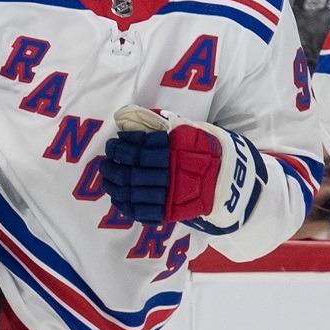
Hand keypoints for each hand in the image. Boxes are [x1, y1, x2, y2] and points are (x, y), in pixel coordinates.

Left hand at [99, 106, 259, 227]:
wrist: (226, 181)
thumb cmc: (203, 153)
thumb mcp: (188, 132)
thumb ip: (163, 127)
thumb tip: (132, 117)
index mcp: (175, 153)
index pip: (139, 151)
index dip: (121, 148)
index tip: (113, 144)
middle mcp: (171, 174)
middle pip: (132, 173)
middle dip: (113, 167)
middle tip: (104, 163)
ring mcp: (169, 196)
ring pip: (133, 193)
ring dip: (114, 186)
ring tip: (106, 178)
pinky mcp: (169, 212)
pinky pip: (141, 211)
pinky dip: (125, 205)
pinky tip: (116, 197)